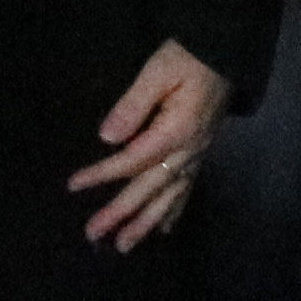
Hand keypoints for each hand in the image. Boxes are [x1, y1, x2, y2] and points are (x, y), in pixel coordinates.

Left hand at [66, 44, 229, 249]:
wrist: (226, 54)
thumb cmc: (188, 58)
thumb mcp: (158, 71)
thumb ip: (133, 104)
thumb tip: (107, 138)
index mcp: (175, 131)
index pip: (132, 161)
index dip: (102, 174)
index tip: (74, 185)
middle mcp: (188, 151)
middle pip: (150, 188)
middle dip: (122, 213)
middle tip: (94, 234)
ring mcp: (196, 156)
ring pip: (170, 197)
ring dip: (146, 223)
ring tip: (124, 246)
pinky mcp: (200, 154)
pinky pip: (186, 190)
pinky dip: (174, 212)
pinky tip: (163, 230)